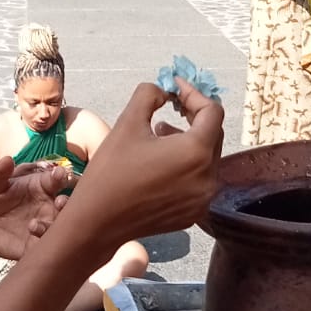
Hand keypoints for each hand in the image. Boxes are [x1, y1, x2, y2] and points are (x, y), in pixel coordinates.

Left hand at [0, 157, 67, 260]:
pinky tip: (31, 236)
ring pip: (60, 225)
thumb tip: (6, 159)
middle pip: (67, 203)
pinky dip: (44, 243)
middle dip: (67, 202)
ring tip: (33, 225)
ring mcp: (45, 224)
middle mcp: (48, 205)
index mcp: (42, 186)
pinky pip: (47, 245)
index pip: (58, 179)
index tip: (59, 175)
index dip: (61, 176)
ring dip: (54, 224)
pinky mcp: (36, 244)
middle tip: (60, 202)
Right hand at [63, 79, 223, 258]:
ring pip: (207, 157)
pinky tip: (161, 162)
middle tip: (171, 105)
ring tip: (160, 133)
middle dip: (194, 115)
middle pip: (214, 134)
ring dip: (190, 139)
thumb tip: (164, 90)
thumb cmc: (110, 171)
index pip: (212, 111)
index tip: (174, 87)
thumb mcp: (128, 123)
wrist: (97, 223)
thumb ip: (149, 94)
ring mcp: (203, 199)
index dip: (194, 94)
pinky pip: (199, 179)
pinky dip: (187, 164)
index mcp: (196, 152)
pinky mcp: (193, 213)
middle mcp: (208, 177)